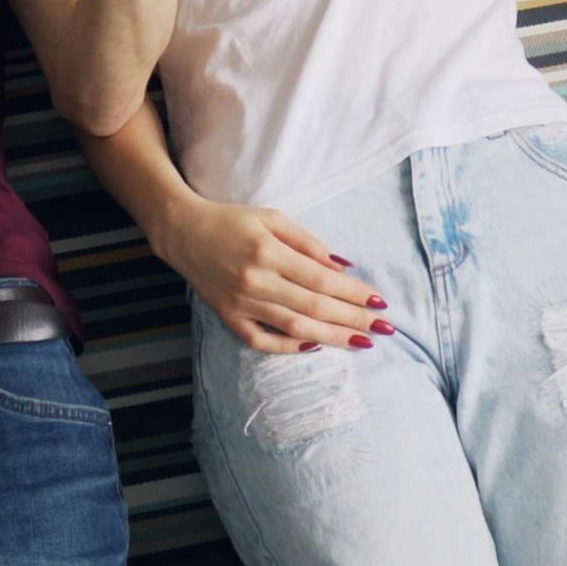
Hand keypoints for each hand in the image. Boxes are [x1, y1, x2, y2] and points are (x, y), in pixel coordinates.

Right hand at [154, 199, 387, 353]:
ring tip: (361, 343)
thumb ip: (308, 242)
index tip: (380, 302)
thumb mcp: (272, 218)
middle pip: (314, 306)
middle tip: (384, 329)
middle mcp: (257, 281)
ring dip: (332, 337)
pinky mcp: (228, 317)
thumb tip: (344, 267)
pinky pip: (261, 340)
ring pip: (294, 327)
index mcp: (269, 252)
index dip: (353, 293)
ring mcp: (241, 303)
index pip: (322, 279)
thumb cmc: (232, 220)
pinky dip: (288, 347)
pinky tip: (314, 346)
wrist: (182, 232)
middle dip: (353, 319)